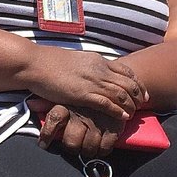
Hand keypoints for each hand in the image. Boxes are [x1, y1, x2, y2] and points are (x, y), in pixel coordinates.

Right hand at [27, 47, 147, 120]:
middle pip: (128, 83)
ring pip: (121, 94)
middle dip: (138, 95)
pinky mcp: (83, 94)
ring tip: (133, 113)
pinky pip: (107, 103)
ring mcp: (91, 82)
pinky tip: (123, 116)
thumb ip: (87, 66)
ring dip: (130, 105)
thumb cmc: (49, 62)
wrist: (34, 63)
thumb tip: (92, 73)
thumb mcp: (74, 60)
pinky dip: (118, 110)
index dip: (137, 83)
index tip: (141, 92)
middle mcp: (98, 70)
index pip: (126, 71)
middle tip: (142, 104)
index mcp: (97, 60)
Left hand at [31, 100, 124, 156]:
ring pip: (88, 148)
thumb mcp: (64, 93)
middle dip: (70, 147)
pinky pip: (105, 148)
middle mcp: (82, 114)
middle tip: (70, 146)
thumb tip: (30, 104)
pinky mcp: (113, 127)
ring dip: (85, 151)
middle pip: (71, 142)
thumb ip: (46, 101)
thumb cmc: (83, 92)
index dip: (47, 135)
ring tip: (84, 148)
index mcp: (68, 104)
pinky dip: (101, 151)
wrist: (113, 83)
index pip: (54, 119)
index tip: (43, 144)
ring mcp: (98, 122)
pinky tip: (97, 148)